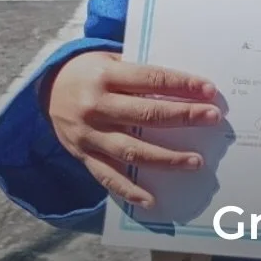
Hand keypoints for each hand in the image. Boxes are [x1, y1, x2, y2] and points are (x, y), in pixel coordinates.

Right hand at [43, 51, 219, 208]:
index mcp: (105, 76)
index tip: (208, 90)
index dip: (181, 84)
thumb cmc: (90, 72)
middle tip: (212, 118)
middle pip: (145, 114)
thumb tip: (185, 88)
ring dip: (166, 158)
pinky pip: (108, 177)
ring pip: (131, 150)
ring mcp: (89, 135)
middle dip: (182, 116)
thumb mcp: (110, 60)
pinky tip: (152, 200)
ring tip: (195, 161)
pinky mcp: (84, 156)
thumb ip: (139, 73)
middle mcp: (96, 106)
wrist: (47, 89)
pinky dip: (130, 191)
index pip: (150, 79)